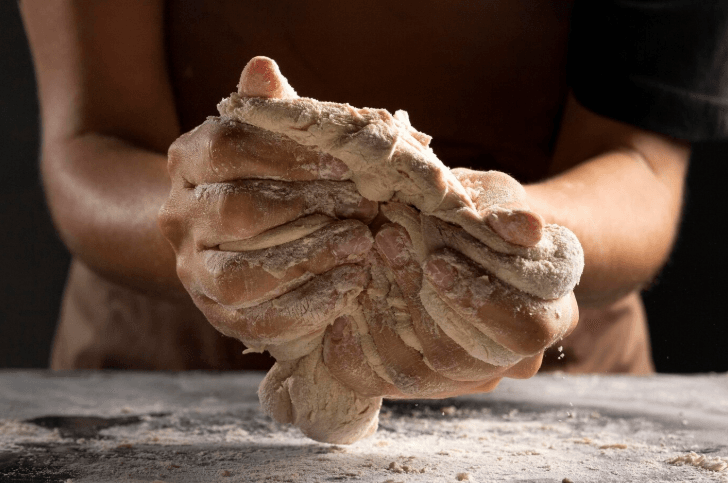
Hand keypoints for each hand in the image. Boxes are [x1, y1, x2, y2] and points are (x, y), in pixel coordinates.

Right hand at [158, 65, 377, 358]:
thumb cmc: (263, 179)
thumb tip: (262, 66)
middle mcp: (179, 218)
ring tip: (362, 245)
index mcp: (188, 162)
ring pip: (240, 276)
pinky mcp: (219, 315)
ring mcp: (194, 272)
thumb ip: (267, 111)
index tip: (346, 162)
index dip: (289, 155)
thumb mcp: (266, 140)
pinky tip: (350, 284)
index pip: (228, 147)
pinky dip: (310, 305)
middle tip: (363, 206)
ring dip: (309, 259)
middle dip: (306, 208)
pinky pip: (259, 320)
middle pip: (235, 212)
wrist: (227, 240)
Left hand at [322, 171, 578, 398]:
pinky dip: (357, 355)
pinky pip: (384, 383)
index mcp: (548, 316)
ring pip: (419, 373)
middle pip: (462, 357)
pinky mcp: (423, 378)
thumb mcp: (502, 200)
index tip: (436, 260)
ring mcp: (464, 376)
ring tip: (363, 264)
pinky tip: (339, 320)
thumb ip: (510, 213)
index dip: (479, 301)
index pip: (525, 331)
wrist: (463, 235)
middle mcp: (508, 360)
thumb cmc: (488, 213)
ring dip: (382, 320)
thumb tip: (524, 227)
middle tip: (384, 240)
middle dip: (416, 299)